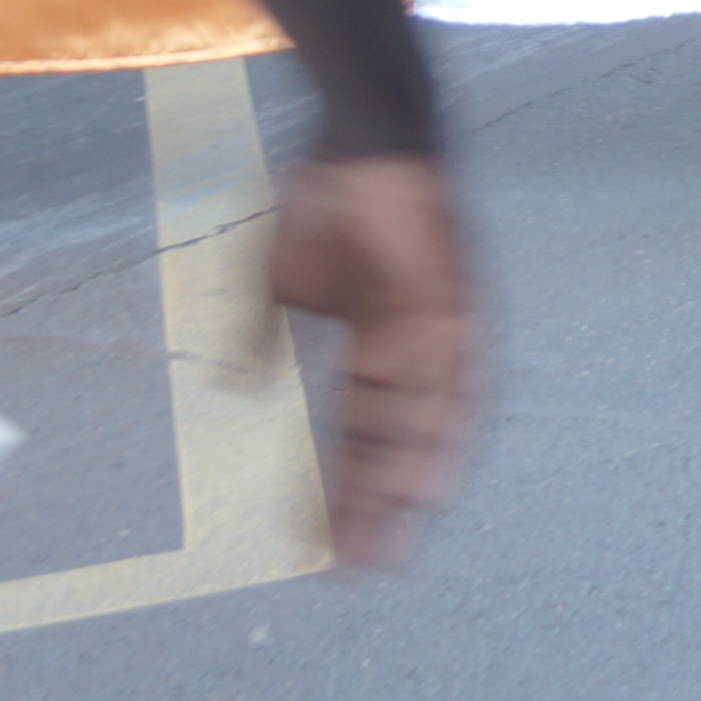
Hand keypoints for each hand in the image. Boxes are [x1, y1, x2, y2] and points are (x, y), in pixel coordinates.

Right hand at [267, 153, 476, 571]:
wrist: (362, 135)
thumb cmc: (325, 200)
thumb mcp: (279, 282)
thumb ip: (261, 338)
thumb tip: (236, 392)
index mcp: (372, 344)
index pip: (358, 434)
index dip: (343, 489)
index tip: (323, 545)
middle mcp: (413, 346)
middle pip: (397, 441)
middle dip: (378, 502)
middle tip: (361, 565)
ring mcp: (440, 325)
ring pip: (433, 421)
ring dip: (416, 477)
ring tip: (396, 533)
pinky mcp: (460, 302)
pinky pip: (464, 374)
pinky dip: (450, 424)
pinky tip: (436, 466)